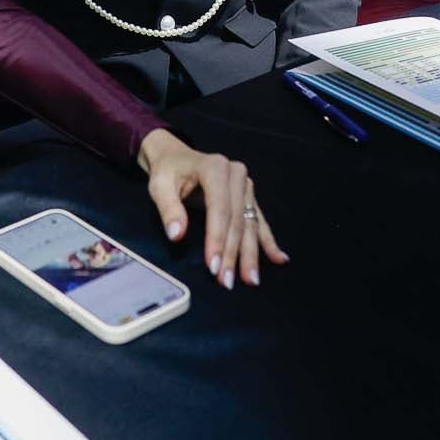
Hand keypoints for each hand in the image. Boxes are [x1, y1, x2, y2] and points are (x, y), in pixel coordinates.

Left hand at [137, 128, 286, 289]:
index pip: (219, 209)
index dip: (217, 238)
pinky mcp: (249, 196)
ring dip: (250, 254)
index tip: (213, 266)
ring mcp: (245, 185)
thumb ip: (168, 208)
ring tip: (250, 280)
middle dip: (232, 253)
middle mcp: (236, 174)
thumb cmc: (167, 172)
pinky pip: (259, 221)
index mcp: (215, 168)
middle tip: (227, 281)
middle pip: (237, 219)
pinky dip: (268, 242)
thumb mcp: (159, 185)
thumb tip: (176, 235)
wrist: (176, 157)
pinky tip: (279, 259)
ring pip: (249, 224)